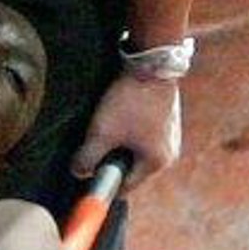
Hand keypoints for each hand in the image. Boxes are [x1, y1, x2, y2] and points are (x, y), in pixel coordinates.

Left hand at [71, 72, 181, 186]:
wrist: (151, 64)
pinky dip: (130, 130)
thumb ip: (87, 158)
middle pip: (130, 167)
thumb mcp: (102, 133)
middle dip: (111, 158)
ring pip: (136, 150)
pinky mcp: (167, 121)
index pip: (125, 185)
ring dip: (119, 142)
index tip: (87, 167)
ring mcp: (170, 137)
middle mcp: (169, 154)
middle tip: (96, 140)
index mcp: (157, 163)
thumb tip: (78, 173)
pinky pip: (143, 135)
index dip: (103, 178)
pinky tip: (121, 114)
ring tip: (109, 124)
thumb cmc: (129, 102)